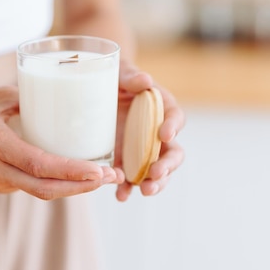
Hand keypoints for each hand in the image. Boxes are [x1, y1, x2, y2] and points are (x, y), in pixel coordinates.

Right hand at [0, 86, 122, 199]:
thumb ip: (28, 97)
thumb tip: (64, 92)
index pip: (39, 165)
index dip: (71, 172)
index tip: (99, 170)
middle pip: (45, 188)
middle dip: (81, 187)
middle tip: (111, 177)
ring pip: (40, 191)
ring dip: (72, 188)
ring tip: (101, 177)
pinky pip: (30, 187)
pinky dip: (55, 183)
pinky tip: (75, 174)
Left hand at [114, 60, 185, 200]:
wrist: (94, 91)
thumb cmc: (113, 79)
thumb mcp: (120, 73)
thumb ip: (132, 77)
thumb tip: (145, 80)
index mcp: (161, 108)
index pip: (175, 117)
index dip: (173, 126)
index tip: (164, 134)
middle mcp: (156, 133)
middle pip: (172, 153)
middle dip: (168, 166)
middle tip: (156, 173)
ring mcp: (141, 151)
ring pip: (156, 172)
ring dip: (153, 183)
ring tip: (144, 190)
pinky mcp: (125, 161)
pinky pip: (130, 179)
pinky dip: (127, 189)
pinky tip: (121, 195)